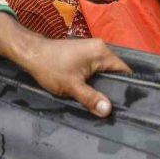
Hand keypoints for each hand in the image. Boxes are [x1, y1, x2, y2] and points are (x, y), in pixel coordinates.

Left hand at [0, 13, 130, 116]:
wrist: (31, 53)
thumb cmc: (51, 67)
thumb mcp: (72, 86)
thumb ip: (91, 98)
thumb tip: (108, 110)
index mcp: (101, 52)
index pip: (124, 71)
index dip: (127, 87)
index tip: (127, 104)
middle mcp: (100, 48)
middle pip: (115, 72)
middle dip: (114, 88)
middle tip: (115, 108)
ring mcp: (92, 49)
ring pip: (105, 72)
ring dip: (103, 85)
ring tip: (104, 102)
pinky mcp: (84, 54)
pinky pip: (96, 69)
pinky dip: (95, 80)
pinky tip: (93, 92)